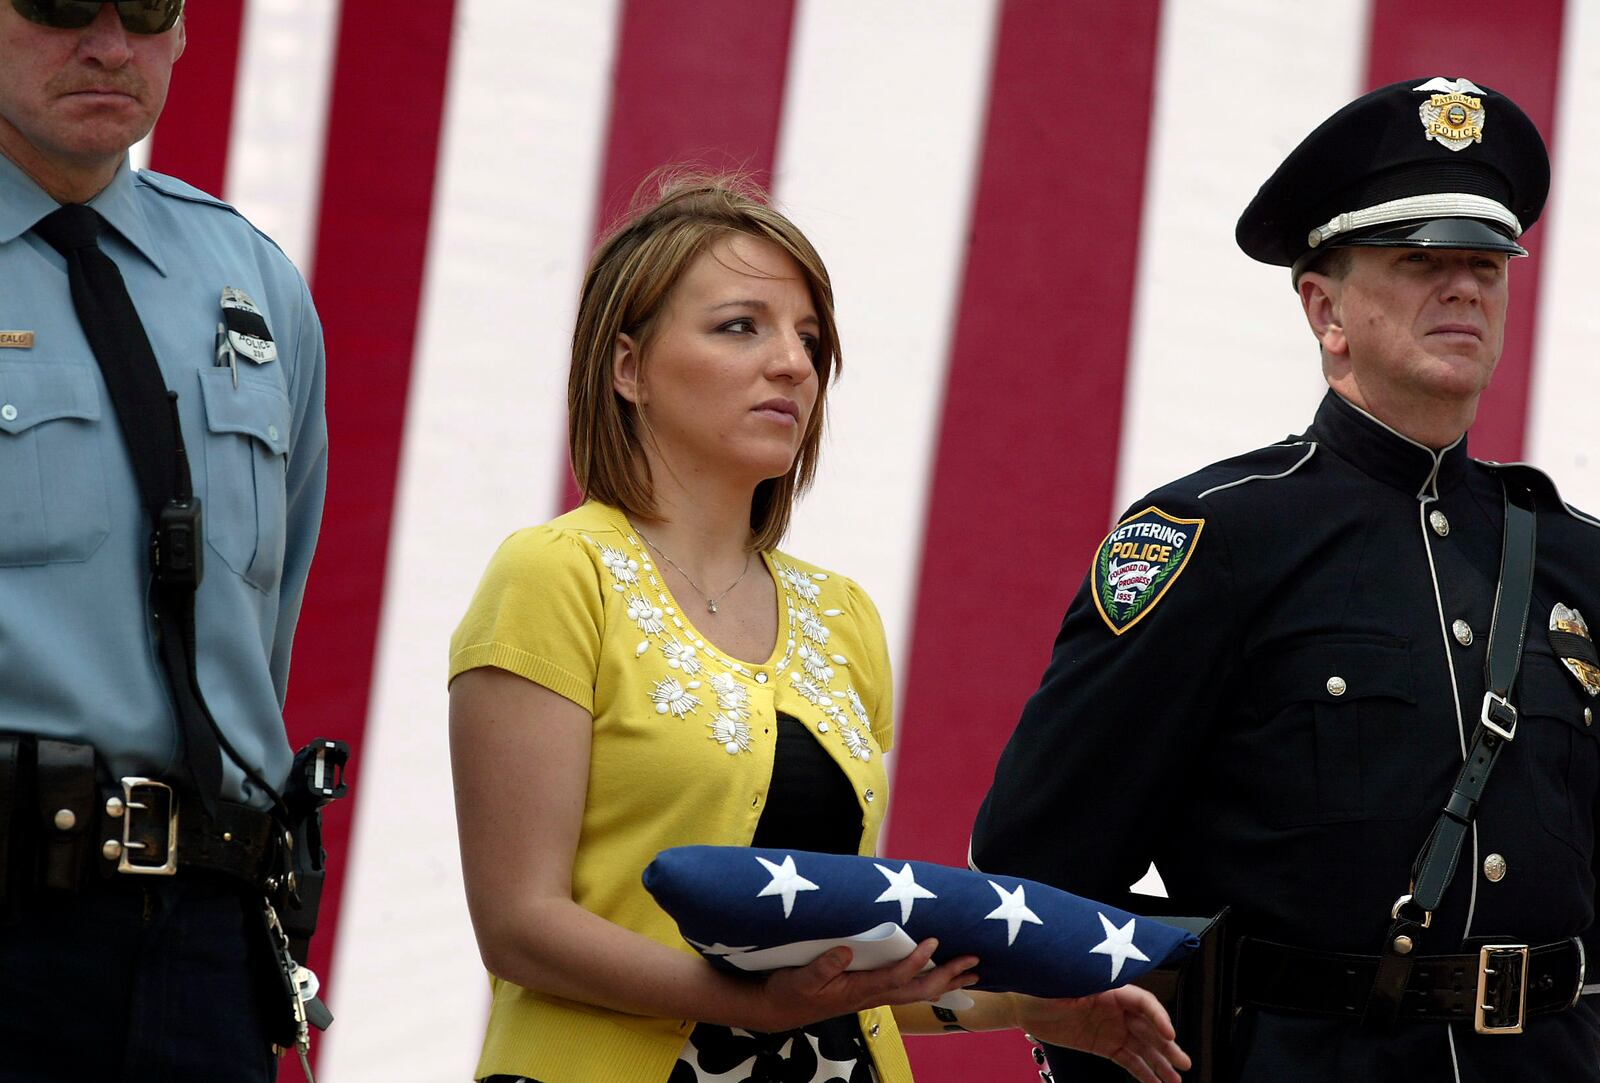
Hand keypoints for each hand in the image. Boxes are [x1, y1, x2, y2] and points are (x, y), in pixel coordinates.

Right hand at [754, 938, 979, 1032]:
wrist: (778, 1009)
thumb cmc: (790, 991)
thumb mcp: (801, 978)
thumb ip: (824, 965)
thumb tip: (846, 950)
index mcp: (858, 990)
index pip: (895, 977)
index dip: (915, 961)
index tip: (933, 941)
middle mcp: (872, 995)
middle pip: (918, 989)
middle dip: (947, 975)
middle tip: (973, 961)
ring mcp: (873, 995)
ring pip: (917, 991)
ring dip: (945, 981)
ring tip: (972, 972)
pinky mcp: (869, 990)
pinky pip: (907, 988)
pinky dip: (929, 981)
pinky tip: (941, 976)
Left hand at [1011, 985, 1190, 1082]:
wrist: (1022, 1003)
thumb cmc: (1041, 984)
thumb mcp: (1063, 980)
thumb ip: (1084, 982)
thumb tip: (1100, 979)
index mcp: (1110, 988)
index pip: (1143, 1002)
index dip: (1158, 1017)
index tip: (1168, 1034)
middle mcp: (1116, 1008)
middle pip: (1149, 1028)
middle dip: (1167, 1046)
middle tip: (1184, 1063)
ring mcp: (1111, 1028)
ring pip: (1143, 1048)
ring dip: (1161, 1064)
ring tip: (1176, 1080)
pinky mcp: (1103, 1044)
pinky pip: (1128, 1060)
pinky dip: (1143, 1072)